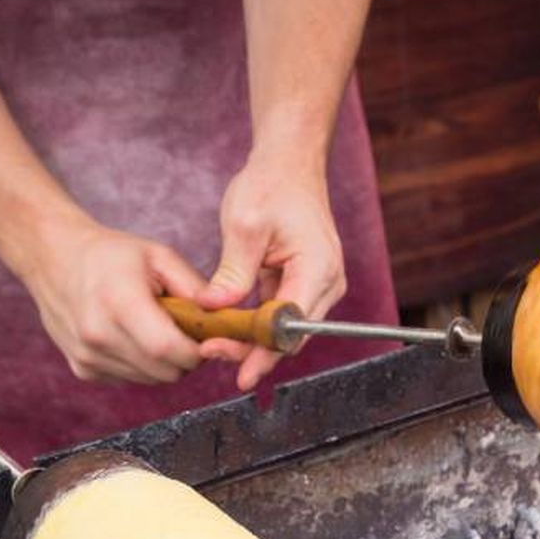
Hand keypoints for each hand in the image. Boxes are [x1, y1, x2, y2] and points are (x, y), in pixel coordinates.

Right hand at [22, 215, 206, 383]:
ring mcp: (87, 356)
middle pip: (166, 372)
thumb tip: (225, 319)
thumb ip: (196, 289)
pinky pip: (131, 380)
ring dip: (163, 363)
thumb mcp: (159, 256)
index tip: (204, 338)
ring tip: (154, 329)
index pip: (171, 350)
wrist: (53, 257)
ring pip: (151, 380)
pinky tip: (132, 338)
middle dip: (185, 358)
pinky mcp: (83, 369)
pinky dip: (142, 366)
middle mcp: (98, 335)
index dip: (197, 351)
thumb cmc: (109, 255)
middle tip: (183, 332)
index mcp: (119, 303)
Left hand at [199, 152, 345, 391]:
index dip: (264, 352)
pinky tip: (231, 328)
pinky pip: (282, 314)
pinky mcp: (305, 284)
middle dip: (255, 352)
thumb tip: (212, 309)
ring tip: (216, 344)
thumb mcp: (244, 225)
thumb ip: (232, 271)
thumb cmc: (272, 186)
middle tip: (213, 353)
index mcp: (317, 269)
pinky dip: (258, 324)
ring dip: (254, 340)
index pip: (291, 325)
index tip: (240, 372)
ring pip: (287, 329)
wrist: (290, 166)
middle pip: (292, 335)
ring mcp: (319, 286)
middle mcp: (327, 284)